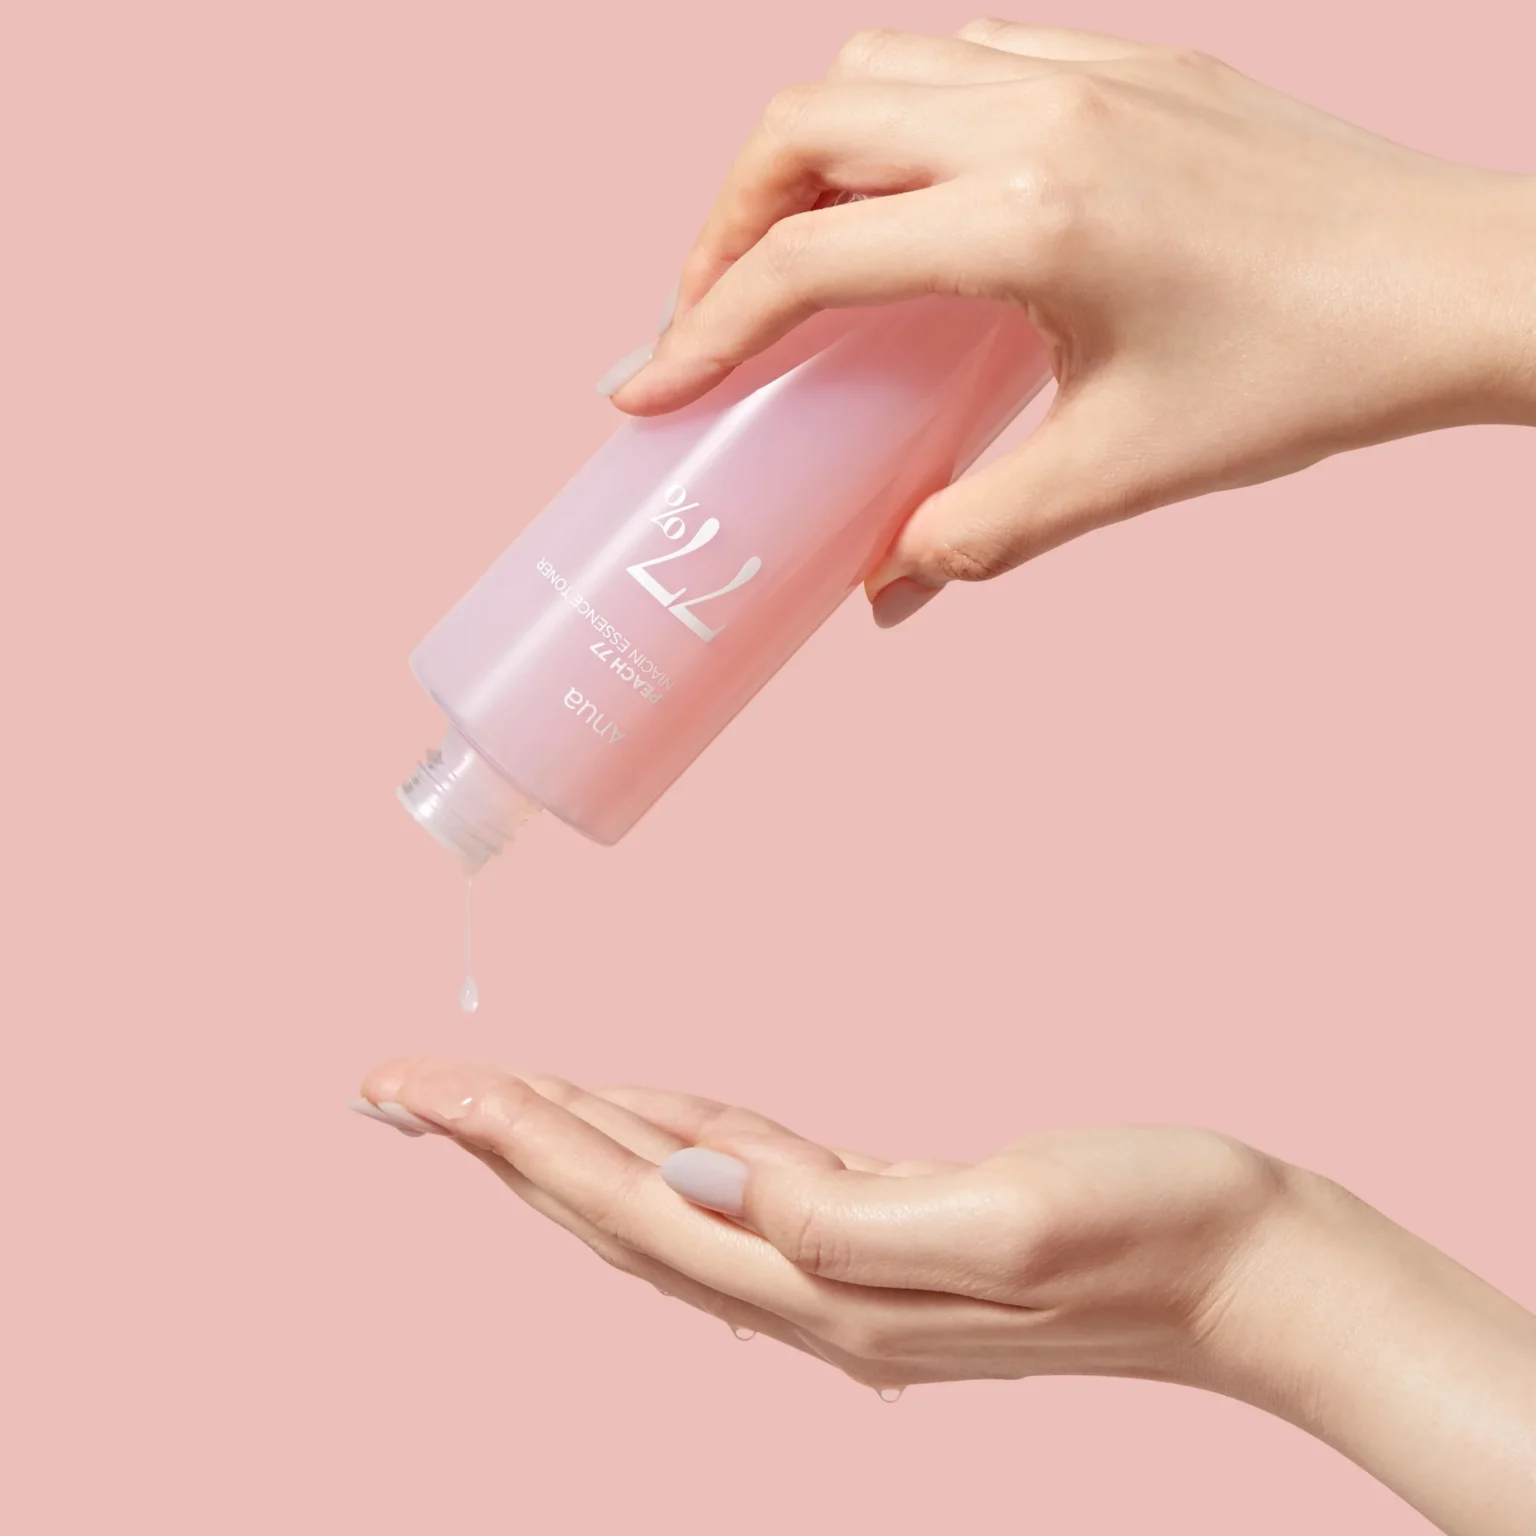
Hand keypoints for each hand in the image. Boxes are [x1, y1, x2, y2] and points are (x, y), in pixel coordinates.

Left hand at [354, 1061, 1535, 1535]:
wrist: (1249, 1271)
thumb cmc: (1150, 1226)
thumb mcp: (1004, 1214)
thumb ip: (840, 1216)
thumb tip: (694, 1180)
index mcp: (825, 1286)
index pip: (625, 1201)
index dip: (511, 1141)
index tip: (413, 1088)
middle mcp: (813, 1291)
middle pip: (613, 1209)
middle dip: (498, 1147)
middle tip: (397, 1090)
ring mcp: (846, 1270)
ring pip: (662, 1200)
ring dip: (565, 1148)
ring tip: (484, 1102)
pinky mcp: (884, 1232)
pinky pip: (737, 1183)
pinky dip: (665, 1141)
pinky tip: (641, 1114)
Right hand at [604, 21, 1535, 621]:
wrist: (1456, 284)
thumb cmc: (1306, 375)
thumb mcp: (1121, 472)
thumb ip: (978, 532)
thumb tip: (885, 588)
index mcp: (1035, 218)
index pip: (812, 260)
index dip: (706, 329)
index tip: (646, 385)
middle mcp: (1044, 113)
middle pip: (806, 123)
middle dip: (724, 222)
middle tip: (709, 315)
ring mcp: (1087, 68)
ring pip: (872, 66)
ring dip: (800, 157)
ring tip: (790, 255)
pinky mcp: (1128, 59)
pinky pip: (960, 54)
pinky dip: (892, 120)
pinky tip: (907, 202)